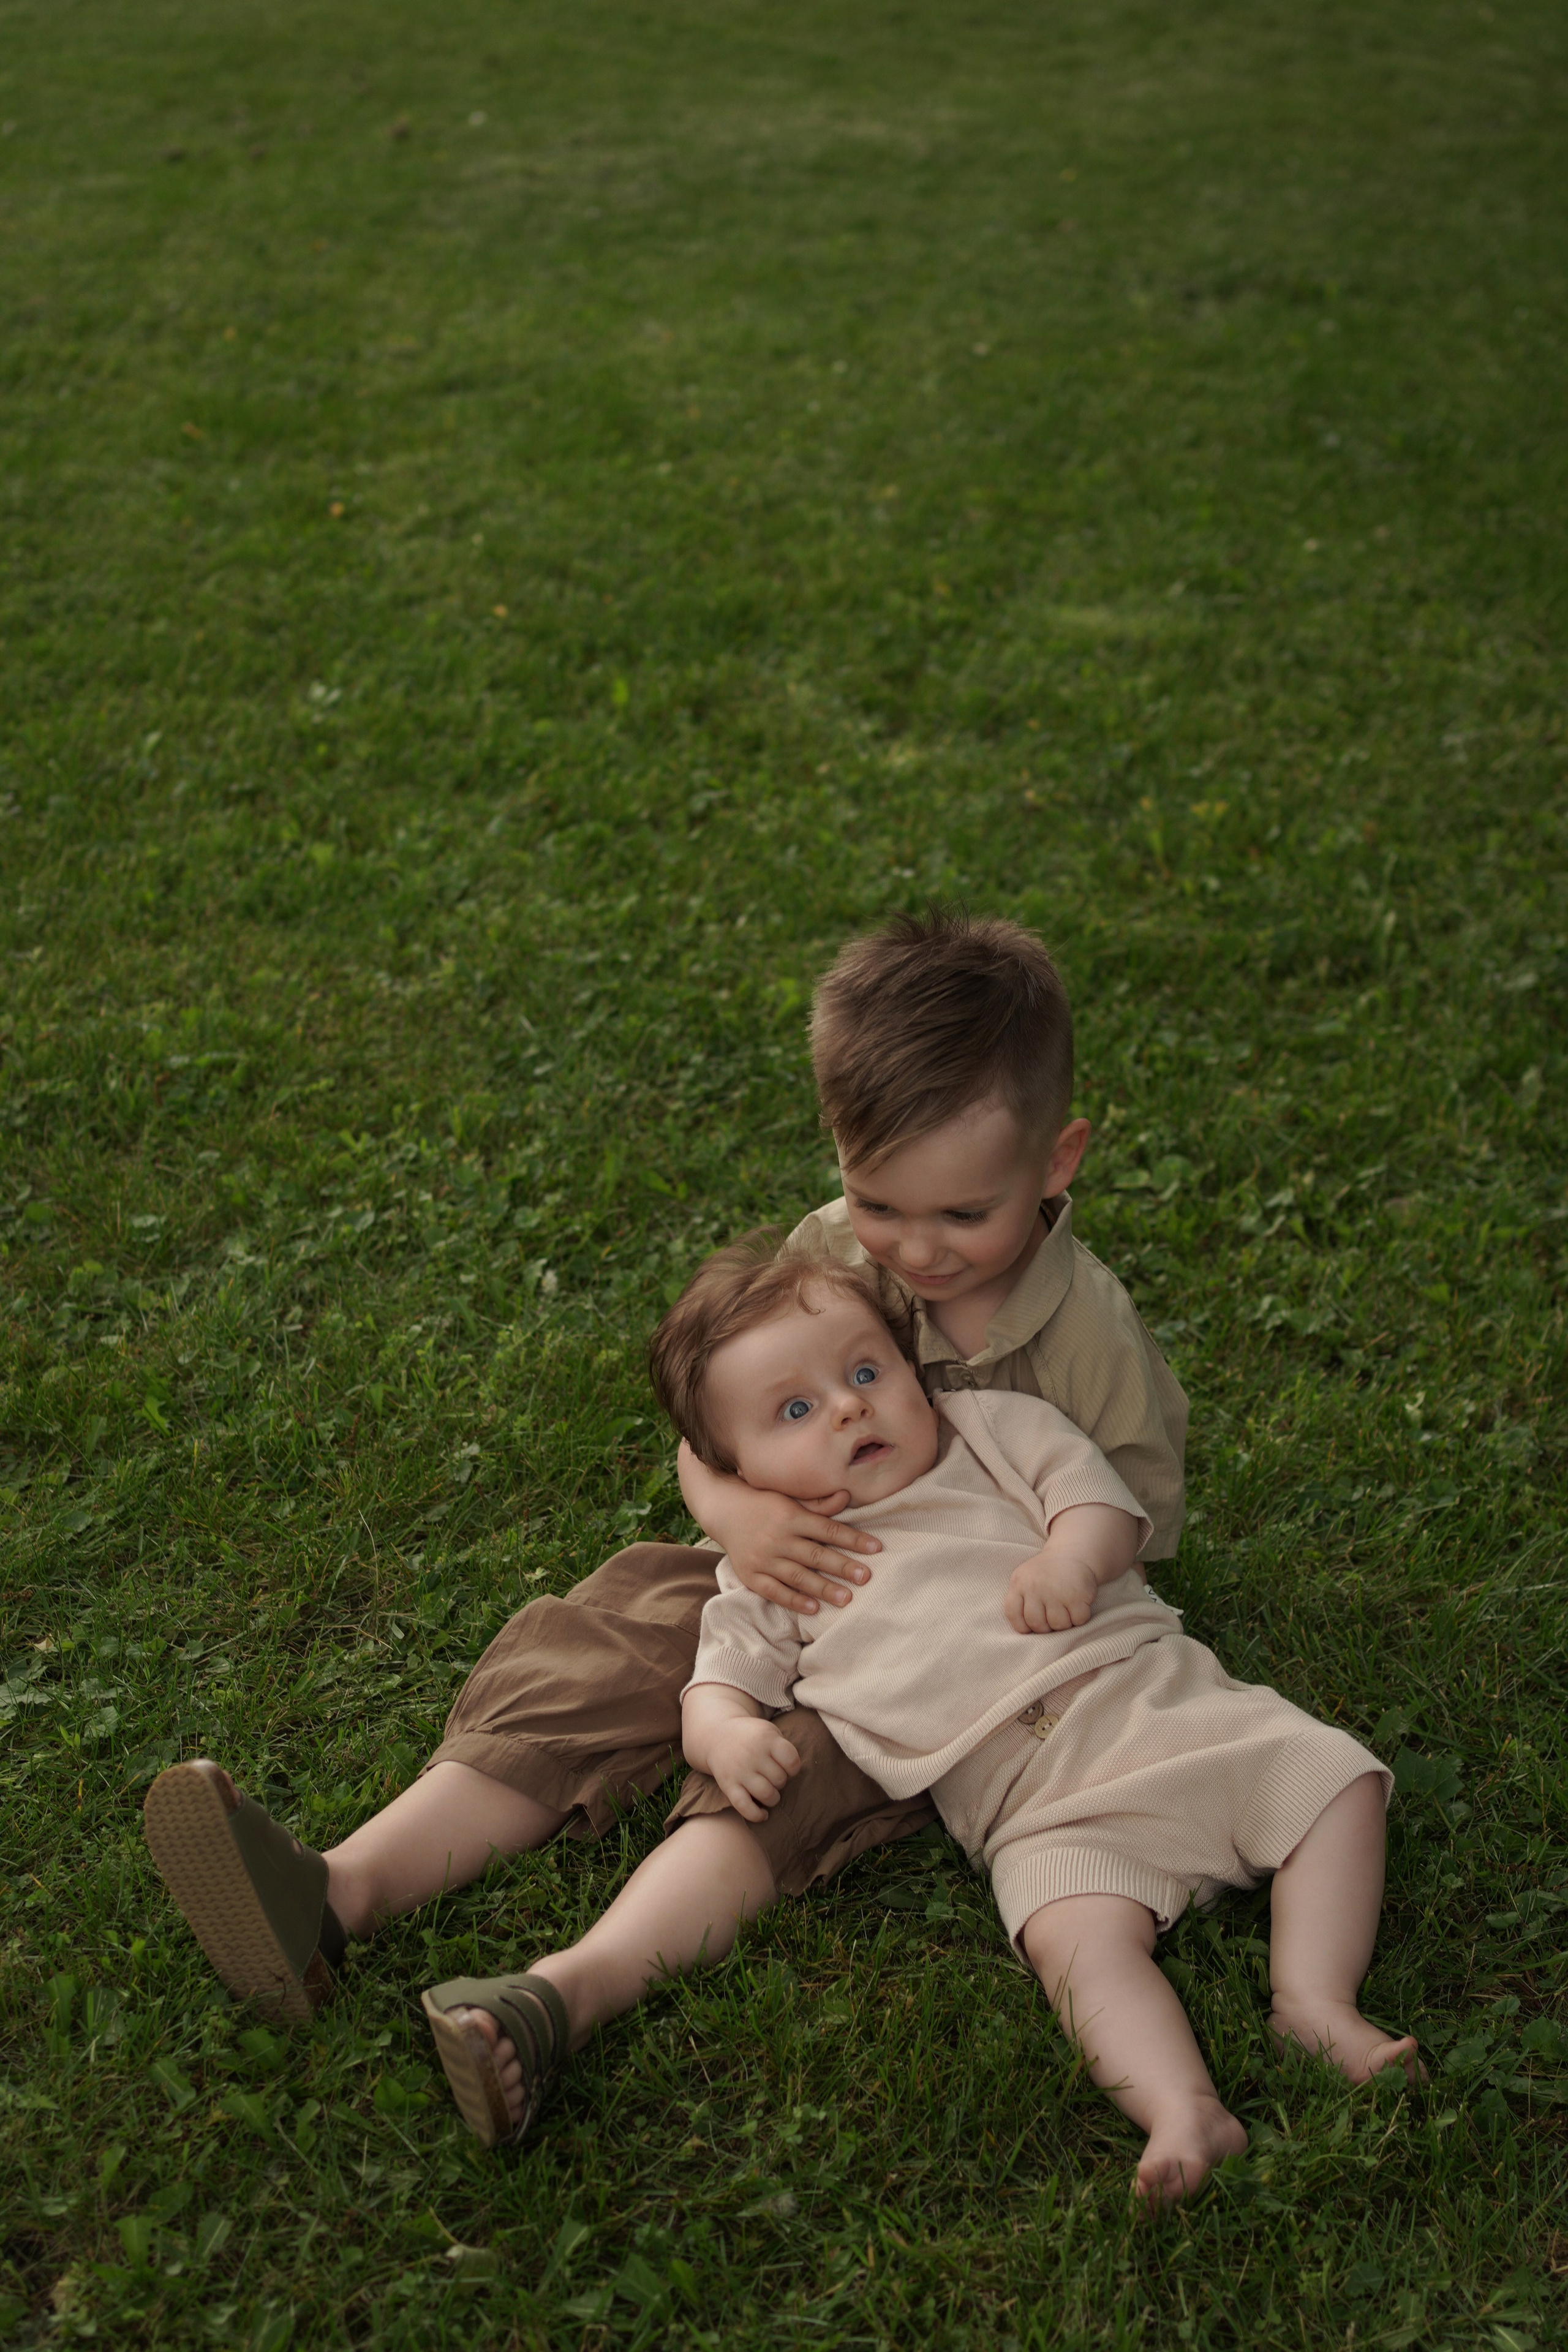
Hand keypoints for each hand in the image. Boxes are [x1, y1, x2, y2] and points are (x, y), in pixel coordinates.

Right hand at [681, 1444, 880, 1614]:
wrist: (724, 1510)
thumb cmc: (765, 1503)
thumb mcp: (790, 1497)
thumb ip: (818, 1503)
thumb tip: (847, 1496)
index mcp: (791, 1516)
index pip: (828, 1529)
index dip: (853, 1539)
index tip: (876, 1549)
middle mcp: (778, 1537)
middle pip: (815, 1555)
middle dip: (842, 1566)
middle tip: (866, 1577)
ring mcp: (763, 1558)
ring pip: (797, 1576)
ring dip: (823, 1588)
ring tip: (846, 1598)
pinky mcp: (751, 1575)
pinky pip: (774, 1591)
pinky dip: (793, 1600)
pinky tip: (813, 1608)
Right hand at [705, 1716, 801, 1822]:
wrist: (717, 1736)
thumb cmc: (751, 1737)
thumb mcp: (769, 1731)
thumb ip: (783, 1748)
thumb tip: (795, 1773)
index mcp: (766, 1739)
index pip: (791, 1760)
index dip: (794, 1768)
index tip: (787, 1767)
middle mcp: (753, 1755)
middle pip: (780, 1779)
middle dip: (781, 1781)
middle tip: (773, 1777)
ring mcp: (739, 1771)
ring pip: (767, 1795)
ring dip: (773, 1798)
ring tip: (770, 1792)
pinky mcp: (728, 1786)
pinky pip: (745, 1807)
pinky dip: (757, 1815)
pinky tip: (763, 1814)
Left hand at [1005, 1548, 1099, 1634]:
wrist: (1071, 1554)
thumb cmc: (1045, 1574)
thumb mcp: (1025, 1579)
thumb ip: (1020, 1601)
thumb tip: (1025, 1631)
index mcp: (1019, 1583)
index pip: (1013, 1615)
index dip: (1023, 1626)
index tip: (1031, 1624)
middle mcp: (1036, 1587)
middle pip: (1038, 1625)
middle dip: (1046, 1627)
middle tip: (1051, 1616)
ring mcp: (1057, 1591)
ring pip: (1059, 1625)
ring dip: (1064, 1622)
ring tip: (1065, 1608)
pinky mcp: (1078, 1595)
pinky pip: (1078, 1620)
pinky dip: (1080, 1617)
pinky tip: (1077, 1604)